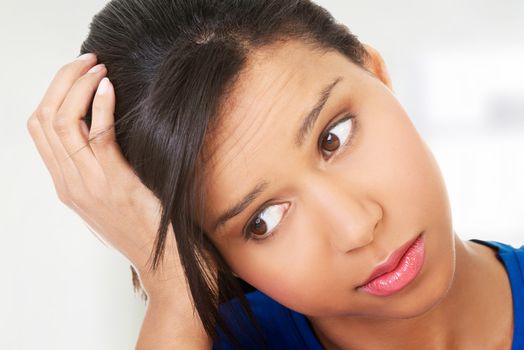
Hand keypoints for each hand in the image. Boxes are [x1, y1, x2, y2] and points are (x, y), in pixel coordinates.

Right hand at [26, 53, 183, 296]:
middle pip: (44, 118)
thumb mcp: (105, 195)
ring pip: (63, 122)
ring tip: (98, 68)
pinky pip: (98, 136)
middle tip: (86, 61)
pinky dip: (101, 107)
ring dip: (79, 87)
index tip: (75, 74)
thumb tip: (99, 128)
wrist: (157, 256)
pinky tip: (109, 88)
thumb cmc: (138, 223)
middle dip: (62, 81)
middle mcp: (68, 180)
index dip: (52, 93)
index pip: (39, 128)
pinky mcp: (113, 181)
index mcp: (64, 182)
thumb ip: (94, 167)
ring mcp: (87, 182)